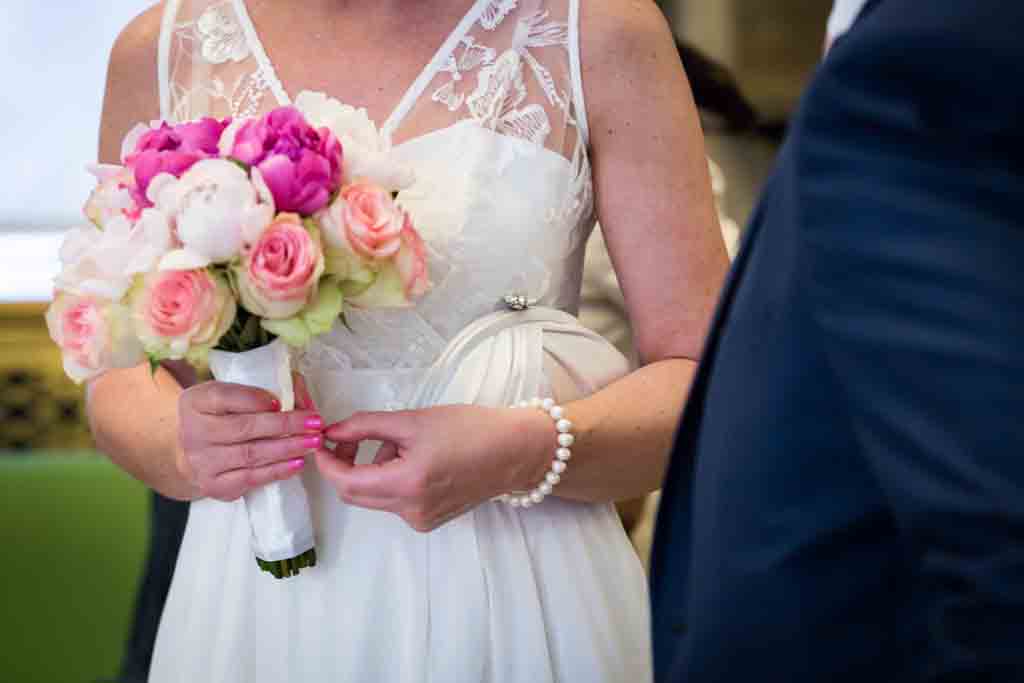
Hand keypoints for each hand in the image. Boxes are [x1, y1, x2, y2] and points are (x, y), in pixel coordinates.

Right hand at [177, 373, 326, 500]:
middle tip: (314, 422)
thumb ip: (265, 386)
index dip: (253, 399)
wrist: (196, 448)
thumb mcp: (232, 393)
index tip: (280, 401)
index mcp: (197, 402)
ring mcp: (202, 462)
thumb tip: (298, 392)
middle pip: (243, 428)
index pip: (224, 397)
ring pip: (250, 455)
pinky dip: (277, 471)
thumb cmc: (222, 416)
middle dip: (284, 425)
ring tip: (312, 442)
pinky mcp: (213, 485)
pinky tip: (297, 463)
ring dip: (287, 448)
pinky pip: (250, 478)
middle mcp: (194, 432)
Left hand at [317, 405, 552, 531]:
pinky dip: (390, 479)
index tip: (321, 441)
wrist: (515, 452)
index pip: (346, 483)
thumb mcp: (414, 420)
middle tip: (349, 436)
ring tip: (397, 441)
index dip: (327, 462)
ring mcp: (420, 520)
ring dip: (371, 470)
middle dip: (344, 465)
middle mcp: (411, 511)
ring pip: (375, 497)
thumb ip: (366, 425)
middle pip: (355, 494)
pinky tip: (412, 459)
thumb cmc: (471, 429)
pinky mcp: (429, 520)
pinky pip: (394, 501)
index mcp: (407, 484)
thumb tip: (333, 431)